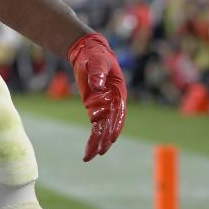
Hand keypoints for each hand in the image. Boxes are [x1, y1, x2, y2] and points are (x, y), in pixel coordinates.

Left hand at [68, 32, 126, 161]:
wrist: (88, 52)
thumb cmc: (96, 55)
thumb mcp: (97, 60)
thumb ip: (98, 72)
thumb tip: (97, 87)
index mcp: (119, 92)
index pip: (119, 112)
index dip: (116, 125)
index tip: (111, 138)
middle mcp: (114, 103)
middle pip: (111, 124)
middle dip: (106, 138)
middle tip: (100, 151)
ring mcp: (104, 107)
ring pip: (102, 129)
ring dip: (97, 143)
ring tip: (90, 156)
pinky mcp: (94, 108)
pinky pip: (95, 126)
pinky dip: (92, 138)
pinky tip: (88, 151)